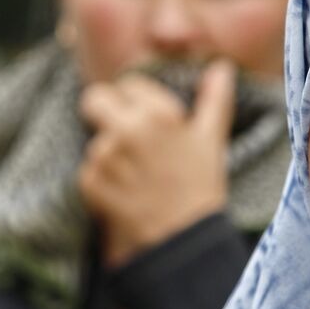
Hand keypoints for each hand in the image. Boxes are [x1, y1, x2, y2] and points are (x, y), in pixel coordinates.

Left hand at [78, 60, 235, 266]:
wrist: (182, 241)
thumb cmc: (200, 189)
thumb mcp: (211, 140)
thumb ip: (214, 99)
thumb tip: (221, 67)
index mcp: (158, 113)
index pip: (127, 84)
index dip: (132, 100)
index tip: (141, 118)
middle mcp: (128, 129)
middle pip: (93, 100)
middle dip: (102, 112)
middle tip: (122, 138)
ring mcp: (105, 157)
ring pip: (93, 141)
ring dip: (108, 156)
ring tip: (135, 178)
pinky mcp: (90, 183)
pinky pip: (87, 172)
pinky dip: (100, 182)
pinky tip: (124, 195)